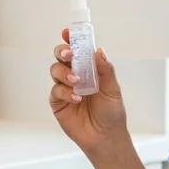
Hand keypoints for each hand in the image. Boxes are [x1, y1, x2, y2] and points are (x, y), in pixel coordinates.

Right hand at [48, 30, 127, 155]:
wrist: (105, 137)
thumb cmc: (111, 113)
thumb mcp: (113, 89)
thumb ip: (105, 70)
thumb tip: (98, 51)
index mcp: (89, 70)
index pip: (78, 50)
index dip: (71, 39)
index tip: (68, 32)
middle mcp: (74, 76)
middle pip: (61, 57)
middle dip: (62, 52)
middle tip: (70, 54)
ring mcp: (64, 88)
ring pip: (55, 71)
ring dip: (65, 73)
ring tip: (77, 82)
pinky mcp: (57, 102)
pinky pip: (55, 91)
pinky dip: (65, 92)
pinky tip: (76, 98)